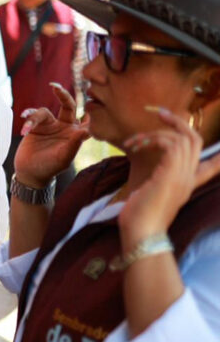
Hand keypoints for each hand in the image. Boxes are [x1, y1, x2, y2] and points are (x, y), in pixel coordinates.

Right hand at [14, 83, 90, 186]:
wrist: (30, 173)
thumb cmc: (50, 168)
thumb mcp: (64, 158)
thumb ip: (74, 144)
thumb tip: (85, 131)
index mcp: (75, 134)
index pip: (85, 118)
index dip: (88, 110)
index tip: (88, 100)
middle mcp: (64, 127)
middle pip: (67, 106)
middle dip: (62, 95)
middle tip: (54, 87)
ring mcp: (49, 126)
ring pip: (44, 112)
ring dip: (34, 117)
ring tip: (26, 125)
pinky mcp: (35, 126)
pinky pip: (31, 116)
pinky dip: (27, 120)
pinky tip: (23, 127)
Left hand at [117, 108, 219, 246]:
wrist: (141, 233)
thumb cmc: (140, 217)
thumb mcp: (150, 196)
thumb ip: (156, 185)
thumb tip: (145, 184)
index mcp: (186, 183)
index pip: (210, 166)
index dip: (215, 154)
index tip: (218, 147)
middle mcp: (189, 177)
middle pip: (196, 140)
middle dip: (178, 122)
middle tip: (159, 112)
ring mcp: (182, 175)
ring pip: (184, 138)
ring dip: (157, 132)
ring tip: (134, 141)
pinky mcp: (172, 173)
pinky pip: (172, 143)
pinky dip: (153, 139)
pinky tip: (137, 146)